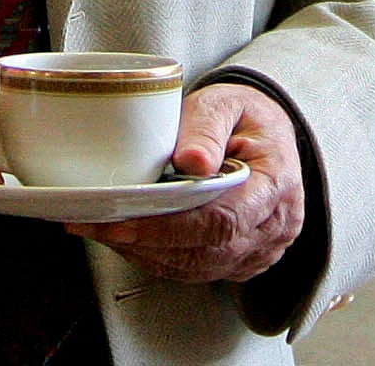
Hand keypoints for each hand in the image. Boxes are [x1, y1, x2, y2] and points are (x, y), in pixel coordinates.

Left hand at [71, 82, 304, 284]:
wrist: (267, 131)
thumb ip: (207, 128)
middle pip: (207, 252)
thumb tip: (192, 160)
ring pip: (199, 267)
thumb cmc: (245, 116)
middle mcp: (274, 224)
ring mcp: (261, 248)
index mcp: (275, 183)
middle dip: (147, 244)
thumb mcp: (225, 104)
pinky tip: (134, 241)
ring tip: (106, 231)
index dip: (170, 229)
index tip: (125, 222)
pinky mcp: (243, 259)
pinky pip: (200, 270)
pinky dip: (162, 259)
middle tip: (100, 226)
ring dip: (149, 255)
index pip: (223, 220)